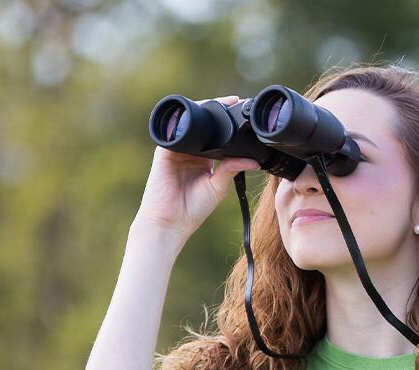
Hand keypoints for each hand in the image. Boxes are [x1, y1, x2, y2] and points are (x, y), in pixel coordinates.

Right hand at [132, 96, 258, 242]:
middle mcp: (189, 152)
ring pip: (190, 124)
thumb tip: (254, 160)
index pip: (216, 135)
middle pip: (204, 126)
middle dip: (218, 113)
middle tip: (236, 103)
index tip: (244, 113)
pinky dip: (186, 123)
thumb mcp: (218, 186)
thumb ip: (232, 170)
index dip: (228, 124)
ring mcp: (176, 150)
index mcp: (203, 158)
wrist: (170, 222)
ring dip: (205, 113)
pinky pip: (175, 132)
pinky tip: (200, 117)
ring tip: (223, 104)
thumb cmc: (192, 209)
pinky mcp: (164, 151)